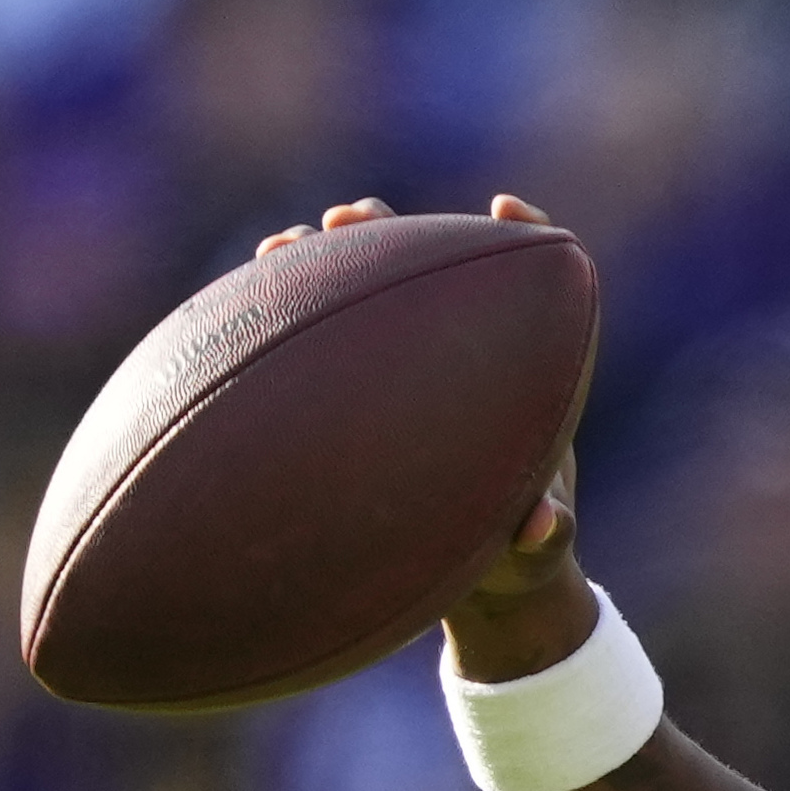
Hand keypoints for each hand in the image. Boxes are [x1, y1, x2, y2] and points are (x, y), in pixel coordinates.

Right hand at [309, 192, 593, 671]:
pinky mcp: (351, 398)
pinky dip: (282, 325)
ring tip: (277, 248)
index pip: (524, 281)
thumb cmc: (515, 560)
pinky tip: (240, 311)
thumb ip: (549, 538)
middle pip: (421, 267)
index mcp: (512, 373)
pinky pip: (316, 351)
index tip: (504, 209)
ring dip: (320, 265)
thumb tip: (543, 526)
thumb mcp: (534, 558)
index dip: (523, 235)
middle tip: (347, 219)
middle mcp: (449, 356)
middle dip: (384, 233)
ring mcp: (394, 371)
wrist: (472, 580)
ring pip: (358, 298)